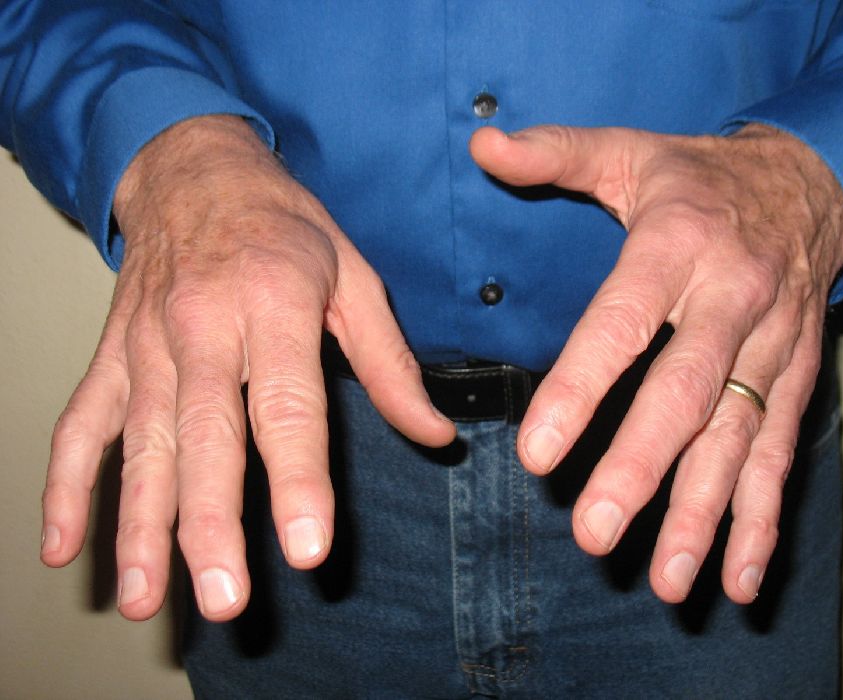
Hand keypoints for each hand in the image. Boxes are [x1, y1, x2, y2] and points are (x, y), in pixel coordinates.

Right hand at [40, 115, 454, 620]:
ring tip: (144, 596)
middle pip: (204, 436)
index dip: (299, 480)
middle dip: (210, 522)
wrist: (193, 169)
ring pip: (139, 443)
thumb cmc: (282, 226)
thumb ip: (391, 363)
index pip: (288, 407)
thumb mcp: (354, 277)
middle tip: (223, 597)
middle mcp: (202, 328)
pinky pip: (82, 422)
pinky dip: (66, 484)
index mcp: (273, 306)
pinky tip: (61, 545)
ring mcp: (146, 345)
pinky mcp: (112, 354)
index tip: (307, 548)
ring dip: (137, 523)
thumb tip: (434, 435)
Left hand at [470, 123, 842, 602]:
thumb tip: (484, 143)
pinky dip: (762, 518)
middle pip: (687, 394)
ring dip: (704, 513)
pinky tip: (738, 578)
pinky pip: (780, 451)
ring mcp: (772, 344)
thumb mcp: (630, 151)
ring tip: (667, 581)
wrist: (811, 183)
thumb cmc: (699, 178)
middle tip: (595, 533)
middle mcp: (731, 300)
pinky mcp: (795, 376)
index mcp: (678, 246)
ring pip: (738, 437)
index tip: (537, 452)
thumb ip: (556, 153)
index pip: (622, 322)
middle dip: (641, 468)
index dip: (582, 387)